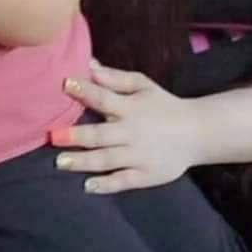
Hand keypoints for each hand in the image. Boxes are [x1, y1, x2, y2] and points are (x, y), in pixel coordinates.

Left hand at [50, 62, 196, 192]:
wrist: (197, 132)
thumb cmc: (163, 105)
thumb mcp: (143, 85)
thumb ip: (115, 78)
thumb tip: (88, 65)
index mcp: (131, 108)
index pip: (105, 98)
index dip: (85, 91)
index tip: (65, 84)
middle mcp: (133, 132)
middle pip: (101, 134)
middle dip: (77, 135)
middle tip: (54, 136)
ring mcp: (139, 156)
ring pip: (107, 160)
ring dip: (83, 161)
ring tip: (60, 162)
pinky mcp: (146, 175)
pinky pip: (123, 181)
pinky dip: (106, 184)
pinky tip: (88, 185)